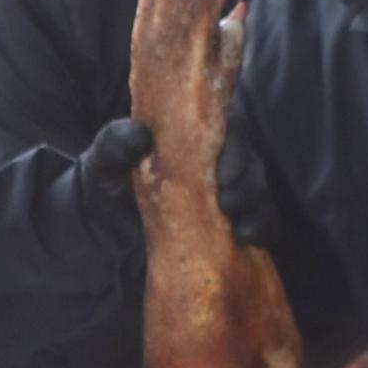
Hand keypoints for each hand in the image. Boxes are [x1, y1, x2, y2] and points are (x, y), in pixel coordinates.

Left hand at [76, 112, 282, 251]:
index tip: (222, 170)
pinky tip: (247, 238)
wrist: (107, 234)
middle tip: (227, 202)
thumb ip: (114, 143)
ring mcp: (231, 198)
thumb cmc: (110, 186)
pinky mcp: (236, 228)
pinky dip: (262, 229)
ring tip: (237, 224)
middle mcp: (219, 164)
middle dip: (246, 181)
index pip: (230, 129)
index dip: (235, 145)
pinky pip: (265, 225)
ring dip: (255, 206)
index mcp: (195, 138)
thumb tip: (142, 135)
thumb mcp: (103, 163)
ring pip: (260, 193)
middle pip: (251, 163)